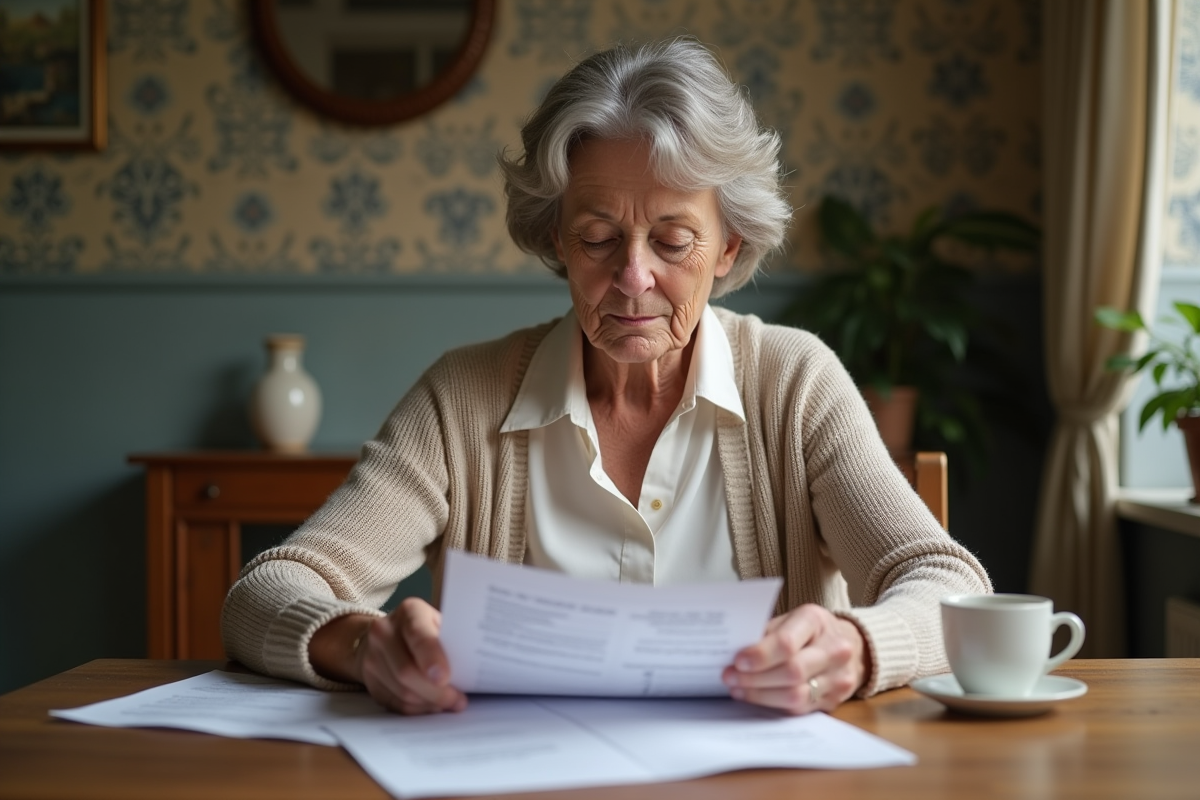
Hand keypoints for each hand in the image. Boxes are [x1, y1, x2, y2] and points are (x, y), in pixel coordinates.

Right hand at [310, 598, 466, 714]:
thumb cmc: (425, 629)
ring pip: (402, 691)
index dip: (431, 657)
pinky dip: (418, 708)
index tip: (445, 677)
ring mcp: (372, 656)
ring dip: (429, 702)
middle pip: (407, 670)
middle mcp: (384, 631)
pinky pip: (395, 702)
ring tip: (450, 703)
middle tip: (458, 700)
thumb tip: (475, 668)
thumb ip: (452, 640)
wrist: (386, 634)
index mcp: (409, 611)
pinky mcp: (369, 679)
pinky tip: (432, 705)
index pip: (418, 634)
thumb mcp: (439, 623)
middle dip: (436, 691)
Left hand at [721, 604, 867, 714]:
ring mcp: (838, 677)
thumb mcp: (789, 619)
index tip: (737, 661)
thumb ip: (766, 634)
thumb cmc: (809, 630)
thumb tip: (733, 652)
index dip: (760, 655)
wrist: (848, 644)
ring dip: (761, 695)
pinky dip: (773, 705)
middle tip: (730, 677)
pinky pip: (800, 709)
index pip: (787, 643)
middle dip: (755, 678)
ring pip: (796, 695)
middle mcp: (834, 649)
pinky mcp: (834, 700)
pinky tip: (756, 697)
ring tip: (738, 689)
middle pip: (792, 672)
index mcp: (816, 621)